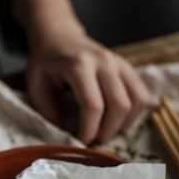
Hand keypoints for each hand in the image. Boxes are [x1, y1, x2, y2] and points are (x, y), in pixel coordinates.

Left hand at [26, 27, 151, 143]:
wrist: (60, 37)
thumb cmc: (46, 64)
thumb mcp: (36, 87)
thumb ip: (49, 112)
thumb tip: (67, 138)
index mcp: (79, 65)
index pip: (93, 105)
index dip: (89, 130)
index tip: (81, 142)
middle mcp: (104, 62)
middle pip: (119, 105)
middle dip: (108, 130)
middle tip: (94, 140)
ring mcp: (120, 63)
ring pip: (137, 100)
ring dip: (124, 124)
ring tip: (106, 131)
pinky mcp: (128, 68)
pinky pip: (142, 95)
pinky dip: (134, 114)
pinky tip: (118, 121)